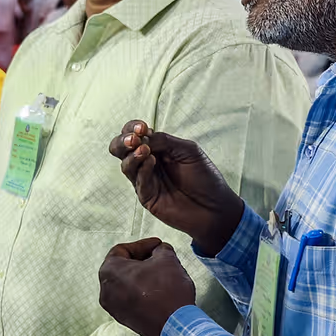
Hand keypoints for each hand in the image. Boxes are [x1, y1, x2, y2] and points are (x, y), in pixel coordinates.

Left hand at [98, 238, 196, 335]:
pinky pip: (130, 299)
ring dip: (143, 276)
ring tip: (161, 273)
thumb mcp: (167, 259)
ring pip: (126, 284)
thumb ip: (160, 249)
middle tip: (159, 257)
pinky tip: (159, 290)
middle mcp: (105, 290)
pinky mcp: (125, 320)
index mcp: (109, 271)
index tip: (158, 244)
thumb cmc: (167, 289)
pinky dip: (142, 291)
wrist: (175, 326)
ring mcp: (114, 308)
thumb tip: (160, 250)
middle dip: (142, 260)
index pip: (122, 250)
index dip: (142, 244)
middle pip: (122, 267)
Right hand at [108, 120, 244, 255]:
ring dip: (132, 155)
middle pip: (120, 148)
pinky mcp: (147, 197)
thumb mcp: (188, 150)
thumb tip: (142, 137)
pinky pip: (138, 181)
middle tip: (133, 139)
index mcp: (157, 148)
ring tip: (145, 150)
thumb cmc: (205, 177)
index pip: (135, 133)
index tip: (141, 127)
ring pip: (126, 165)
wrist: (215, 208)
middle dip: (123, 141)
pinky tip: (151, 162)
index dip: (133, 128)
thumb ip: (164, 141)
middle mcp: (148, 162)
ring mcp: (146, 180)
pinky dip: (142, 170)